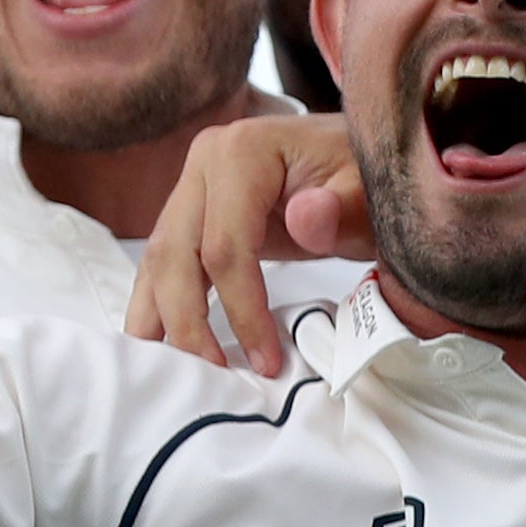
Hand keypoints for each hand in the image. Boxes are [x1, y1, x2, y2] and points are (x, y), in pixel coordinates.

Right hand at [126, 113, 364, 373]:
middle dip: (187, 323)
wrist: (353, 157)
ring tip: (170, 371)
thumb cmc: (361, 176)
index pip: (225, 246)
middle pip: (175, 253)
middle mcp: (205, 162)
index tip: (266, 360)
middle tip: (213, 374)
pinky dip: (161, 302)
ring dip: (160, 317)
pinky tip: (163, 340)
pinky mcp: (192, 210)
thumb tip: (306, 219)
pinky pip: (165, 260)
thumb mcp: (367, 193)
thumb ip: (342, 210)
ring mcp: (193, 185)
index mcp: (242, 152)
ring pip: (158, 259)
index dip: (242, 310)